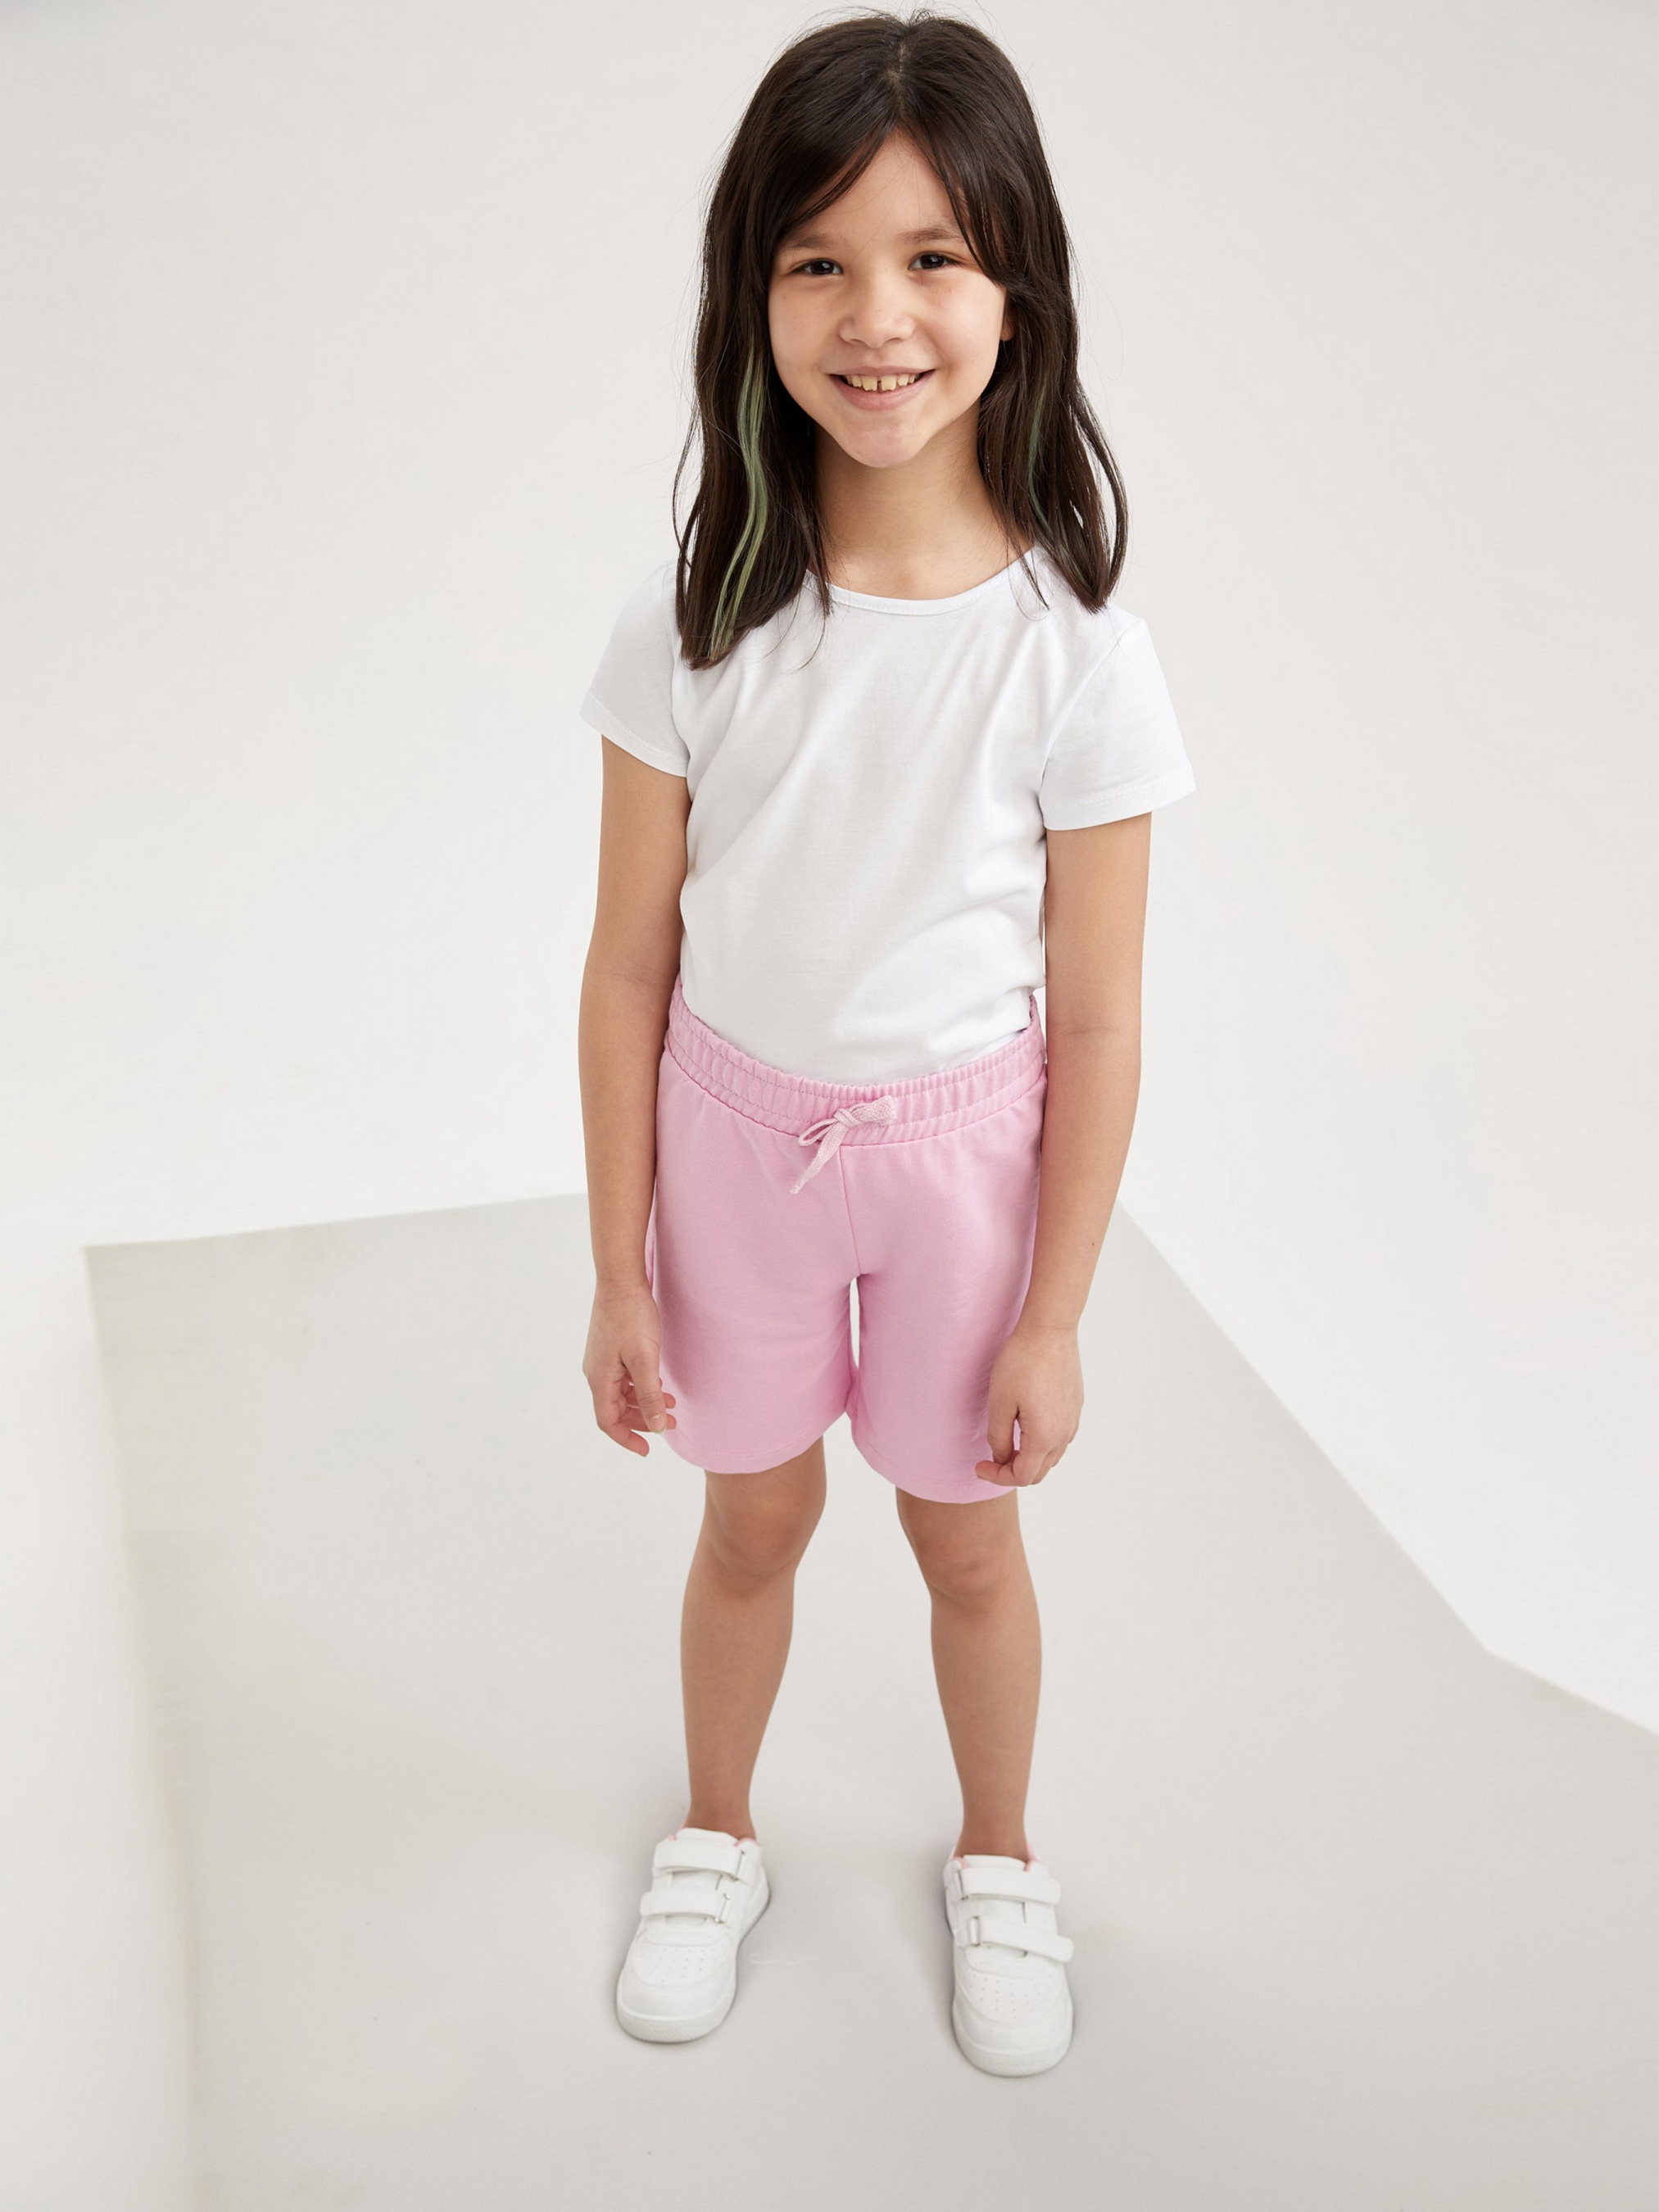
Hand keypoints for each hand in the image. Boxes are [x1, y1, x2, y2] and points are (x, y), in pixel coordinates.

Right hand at [583, 1279, 676, 1455]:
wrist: (620, 1278)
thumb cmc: (631, 1317)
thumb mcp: (645, 1360)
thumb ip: (650, 1396)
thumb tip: (657, 1428)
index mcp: (599, 1378)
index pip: (608, 1421)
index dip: (626, 1438)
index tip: (646, 1450)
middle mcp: (596, 1371)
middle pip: (615, 1409)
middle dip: (642, 1420)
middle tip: (670, 1424)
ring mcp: (602, 1358)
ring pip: (621, 1392)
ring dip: (644, 1402)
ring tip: (672, 1404)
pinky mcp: (611, 1346)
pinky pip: (624, 1376)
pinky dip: (642, 1385)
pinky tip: (661, 1383)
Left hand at [974, 1320, 1082, 1486]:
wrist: (1050, 1330)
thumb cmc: (1021, 1363)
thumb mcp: (999, 1403)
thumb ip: (999, 1438)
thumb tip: (1002, 1458)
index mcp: (1045, 1438)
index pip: (1022, 1476)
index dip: (997, 1477)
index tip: (979, 1466)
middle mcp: (1064, 1434)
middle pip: (1039, 1472)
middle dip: (1012, 1471)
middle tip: (989, 1459)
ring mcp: (1073, 1420)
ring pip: (1051, 1457)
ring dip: (1028, 1459)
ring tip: (1007, 1444)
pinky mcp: (1075, 1406)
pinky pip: (1060, 1438)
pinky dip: (1042, 1444)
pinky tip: (1026, 1426)